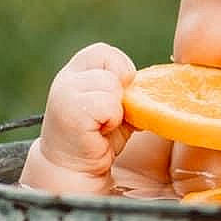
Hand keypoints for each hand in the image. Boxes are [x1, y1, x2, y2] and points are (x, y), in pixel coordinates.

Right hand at [21, 44, 136, 193]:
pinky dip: (112, 120)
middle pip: (111, 66)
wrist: (74, 168)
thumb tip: (155, 85)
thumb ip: (128, 91)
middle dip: (120, 93)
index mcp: (77, 72)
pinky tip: (100, 132)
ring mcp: (64, 93)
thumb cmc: (97, 137)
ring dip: (116, 109)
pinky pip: (107, 104)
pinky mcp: (69, 112)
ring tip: (104, 124)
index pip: (104, 52)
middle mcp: (66, 78)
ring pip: (111, 85)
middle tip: (109, 115)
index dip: (120, 70)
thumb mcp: (117, 106)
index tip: (118, 95)